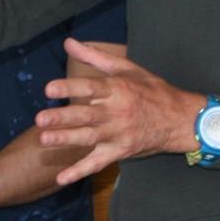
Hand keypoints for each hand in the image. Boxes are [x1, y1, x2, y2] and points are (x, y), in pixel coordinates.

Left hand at [35, 38, 204, 184]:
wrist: (179, 119)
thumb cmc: (151, 90)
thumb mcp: (126, 68)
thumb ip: (94, 57)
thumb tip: (68, 42)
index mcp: (118, 89)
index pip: (91, 88)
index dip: (70, 88)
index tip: (49, 89)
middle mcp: (117, 112)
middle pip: (87, 115)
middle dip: (62, 118)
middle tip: (40, 119)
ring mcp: (118, 134)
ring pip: (89, 138)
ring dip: (66, 140)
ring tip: (44, 140)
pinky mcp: (120, 151)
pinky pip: (98, 163)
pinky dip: (80, 171)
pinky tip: (61, 178)